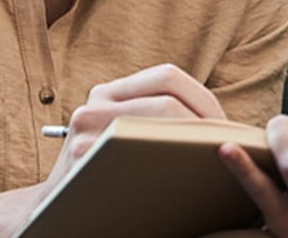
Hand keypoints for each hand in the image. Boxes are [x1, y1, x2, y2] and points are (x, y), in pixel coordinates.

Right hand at [44, 64, 224, 193]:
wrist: (58, 212)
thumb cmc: (108, 176)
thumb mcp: (121, 134)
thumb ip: (155, 118)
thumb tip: (225, 123)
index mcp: (109, 92)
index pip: (168, 76)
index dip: (206, 99)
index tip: (227, 129)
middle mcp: (94, 104)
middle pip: (169, 98)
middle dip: (208, 122)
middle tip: (229, 150)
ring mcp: (88, 131)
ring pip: (160, 121)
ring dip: (197, 142)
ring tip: (216, 161)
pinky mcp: (86, 158)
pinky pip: (143, 153)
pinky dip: (175, 163)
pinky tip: (190, 180)